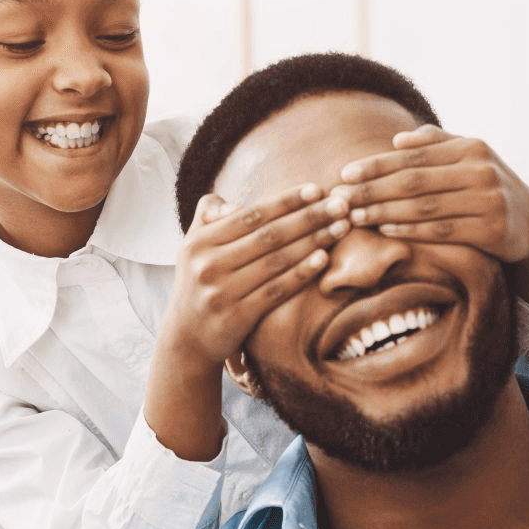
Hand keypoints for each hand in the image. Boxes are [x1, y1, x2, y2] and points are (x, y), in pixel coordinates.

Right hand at [145, 185, 349, 460]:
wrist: (187, 339)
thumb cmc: (199, 283)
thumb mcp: (192, 246)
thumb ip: (209, 215)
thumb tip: (235, 202)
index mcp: (200, 242)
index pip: (251, 215)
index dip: (286, 201)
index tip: (317, 189)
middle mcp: (208, 265)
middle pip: (269, 235)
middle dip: (309, 217)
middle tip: (341, 204)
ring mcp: (222, 292)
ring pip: (276, 261)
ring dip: (313, 241)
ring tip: (341, 227)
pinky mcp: (237, 317)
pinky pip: (276, 290)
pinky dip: (301, 273)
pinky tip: (324, 258)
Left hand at [337, 126, 528, 315]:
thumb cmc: (485, 184)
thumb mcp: (468, 156)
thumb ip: (435, 143)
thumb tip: (397, 140)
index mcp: (471, 147)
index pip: (413, 156)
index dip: (376, 165)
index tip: (345, 174)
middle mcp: (481, 171)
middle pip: (414, 182)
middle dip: (373, 190)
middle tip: (341, 199)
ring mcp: (489, 201)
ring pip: (425, 208)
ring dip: (385, 212)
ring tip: (356, 216)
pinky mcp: (492, 230)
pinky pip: (443, 231)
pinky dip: (412, 230)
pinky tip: (386, 230)